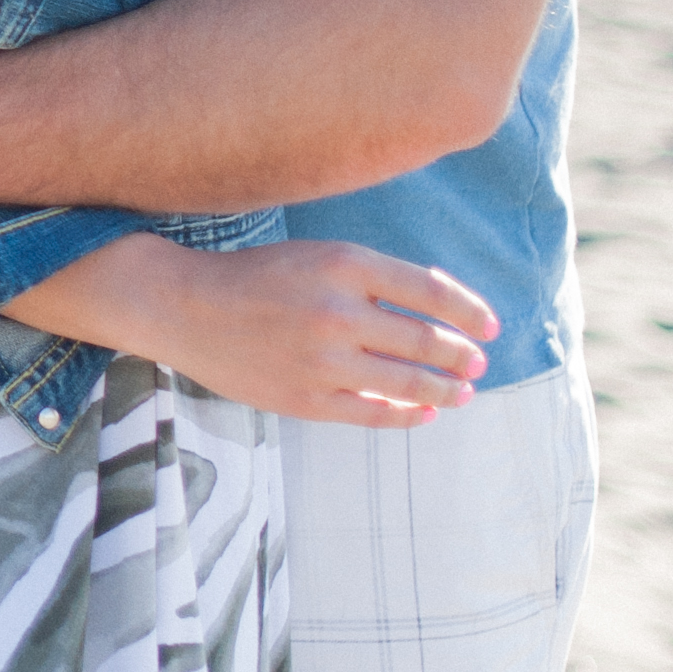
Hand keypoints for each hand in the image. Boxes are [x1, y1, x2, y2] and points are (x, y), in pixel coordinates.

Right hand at [89, 235, 497, 428]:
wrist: (182, 306)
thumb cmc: (257, 277)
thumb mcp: (318, 255)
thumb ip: (375, 276)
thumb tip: (443, 303)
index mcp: (344, 264)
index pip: (431, 291)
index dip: (470, 311)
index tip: (491, 326)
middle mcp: (337, 311)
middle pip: (425, 340)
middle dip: (461, 355)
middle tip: (477, 363)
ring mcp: (321, 360)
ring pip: (407, 382)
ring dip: (445, 389)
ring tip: (462, 392)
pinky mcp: (305, 399)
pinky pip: (373, 413)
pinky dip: (408, 416)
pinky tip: (424, 413)